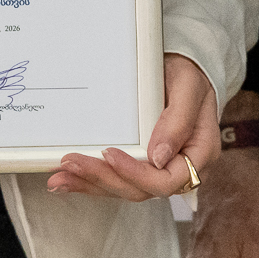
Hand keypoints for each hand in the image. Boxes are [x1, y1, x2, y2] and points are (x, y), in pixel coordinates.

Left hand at [47, 53, 220, 203]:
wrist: (184, 68)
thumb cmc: (190, 74)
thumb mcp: (189, 87)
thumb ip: (178, 121)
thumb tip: (157, 157)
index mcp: (198, 154)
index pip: (167, 180)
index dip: (136, 174)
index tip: (109, 154)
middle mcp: (179, 168)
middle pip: (140, 189)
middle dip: (102, 178)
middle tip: (71, 163)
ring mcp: (159, 169)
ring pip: (123, 188)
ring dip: (89, 184)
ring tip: (60, 177)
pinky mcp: (140, 164)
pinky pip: (116, 178)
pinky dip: (91, 180)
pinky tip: (68, 179)